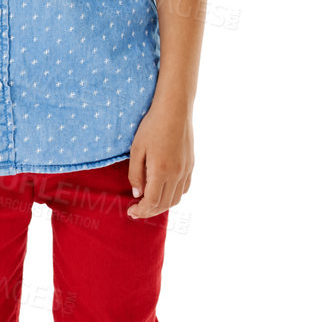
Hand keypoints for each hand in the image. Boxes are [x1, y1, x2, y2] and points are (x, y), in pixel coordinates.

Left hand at [126, 98, 193, 218]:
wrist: (175, 110)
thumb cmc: (152, 127)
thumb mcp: (136, 149)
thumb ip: (135, 174)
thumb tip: (137, 194)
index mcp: (161, 171)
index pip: (152, 202)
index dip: (141, 211)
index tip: (131, 212)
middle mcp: (176, 174)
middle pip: (164, 204)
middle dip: (149, 211)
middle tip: (137, 211)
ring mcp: (186, 170)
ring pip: (176, 199)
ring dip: (162, 205)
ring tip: (149, 203)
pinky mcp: (191, 165)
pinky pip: (184, 188)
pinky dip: (173, 195)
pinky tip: (163, 191)